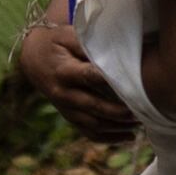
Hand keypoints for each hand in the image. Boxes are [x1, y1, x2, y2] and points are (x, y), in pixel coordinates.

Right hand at [12, 16, 137, 141]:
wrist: (33, 58)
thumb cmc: (57, 43)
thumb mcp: (68, 36)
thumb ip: (89, 44)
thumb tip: (114, 53)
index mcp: (65, 71)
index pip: (90, 77)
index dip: (112, 81)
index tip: (134, 83)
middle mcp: (64, 94)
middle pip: (94, 106)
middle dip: (119, 111)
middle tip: (143, 109)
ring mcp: (65, 108)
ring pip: (93, 125)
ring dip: (118, 126)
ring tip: (141, 122)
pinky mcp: (69, 117)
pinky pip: (89, 133)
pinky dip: (109, 138)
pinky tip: (129, 136)